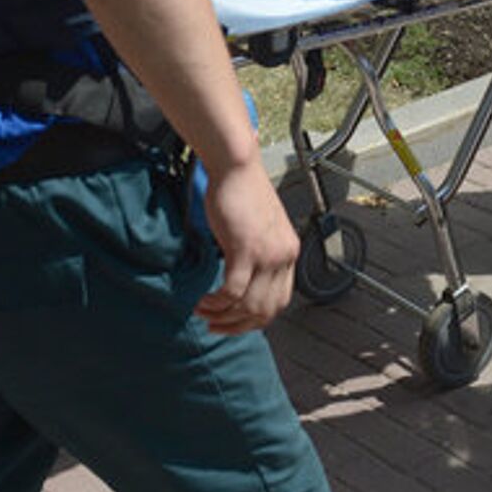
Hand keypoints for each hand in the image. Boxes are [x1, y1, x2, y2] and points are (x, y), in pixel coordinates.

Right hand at [194, 161, 298, 332]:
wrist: (237, 166)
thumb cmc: (241, 192)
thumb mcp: (258, 228)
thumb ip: (257, 253)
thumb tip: (242, 277)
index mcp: (289, 253)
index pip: (280, 302)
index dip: (255, 320)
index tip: (233, 322)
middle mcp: (284, 257)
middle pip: (265, 310)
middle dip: (237, 325)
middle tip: (214, 326)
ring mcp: (267, 254)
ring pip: (248, 306)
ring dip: (222, 316)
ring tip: (203, 311)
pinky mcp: (246, 249)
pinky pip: (233, 292)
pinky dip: (216, 303)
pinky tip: (203, 301)